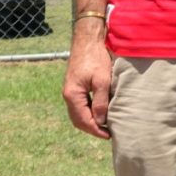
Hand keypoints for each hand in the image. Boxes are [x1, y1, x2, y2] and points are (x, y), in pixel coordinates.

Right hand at [62, 22, 112, 138]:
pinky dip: (88, 112)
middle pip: (78, 120)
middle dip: (92, 128)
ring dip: (89, 121)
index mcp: (72, 95)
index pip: (83, 120)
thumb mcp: (102, 80)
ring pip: (78, 113)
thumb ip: (101, 102)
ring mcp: (70, 91)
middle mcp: (68, 95)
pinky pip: (80, 105)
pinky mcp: (74, 86)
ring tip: (104, 126)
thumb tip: (101, 121)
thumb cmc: (96, 58)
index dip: (96, 130)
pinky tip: (99, 112)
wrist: (87, 40)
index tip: (108, 135)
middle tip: (107, 133)